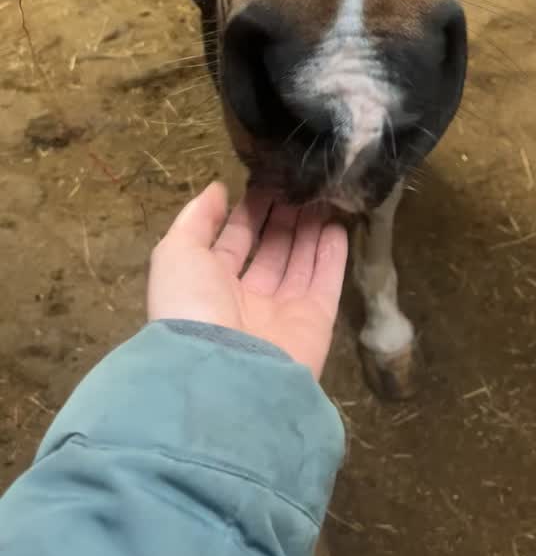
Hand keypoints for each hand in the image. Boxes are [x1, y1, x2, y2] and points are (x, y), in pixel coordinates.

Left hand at [147, 183, 347, 379]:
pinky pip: (326, 283)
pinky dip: (333, 255)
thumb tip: (217, 189)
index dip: (248, 213)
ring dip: (309, 231)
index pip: (233, 242)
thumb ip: (196, 218)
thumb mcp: (176, 253)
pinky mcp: (315, 323)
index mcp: (208, 286)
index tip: (266, 181)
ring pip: (299, 263)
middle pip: (270, 251)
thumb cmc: (191, 306)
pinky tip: (339, 225)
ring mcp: (282, 313)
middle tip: (298, 186)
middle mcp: (246, 301)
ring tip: (321, 196)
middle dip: (282, 219)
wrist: (224, 375)